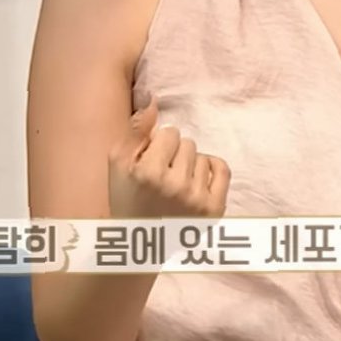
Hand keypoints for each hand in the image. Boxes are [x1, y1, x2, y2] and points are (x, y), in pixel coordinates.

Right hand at [107, 99, 230, 220]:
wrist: (140, 242)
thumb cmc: (126, 199)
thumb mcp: (118, 163)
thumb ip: (135, 128)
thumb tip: (153, 98)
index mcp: (148, 174)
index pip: (169, 132)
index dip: (158, 145)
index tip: (150, 161)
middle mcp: (175, 186)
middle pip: (186, 143)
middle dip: (173, 155)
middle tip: (161, 175)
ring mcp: (197, 200)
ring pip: (202, 156)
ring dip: (189, 165)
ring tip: (175, 183)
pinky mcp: (213, 210)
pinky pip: (222, 169)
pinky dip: (211, 169)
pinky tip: (196, 179)